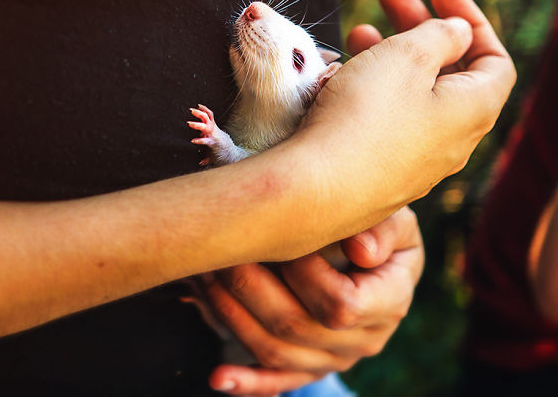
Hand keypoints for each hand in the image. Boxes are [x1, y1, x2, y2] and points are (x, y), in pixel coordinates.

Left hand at [205, 207, 422, 394]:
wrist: (375, 253)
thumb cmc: (377, 226)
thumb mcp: (393, 217)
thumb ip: (384, 229)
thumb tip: (362, 250)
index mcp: (389, 301)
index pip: (343, 304)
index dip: (305, 275)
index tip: (281, 240)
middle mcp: (364, 339)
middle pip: (296, 326)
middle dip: (249, 287)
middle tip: (222, 252)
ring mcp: (335, 358)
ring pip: (276, 350)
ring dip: (233, 317)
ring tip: (205, 279)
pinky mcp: (310, 367)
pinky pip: (277, 380)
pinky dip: (247, 382)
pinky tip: (218, 378)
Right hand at [288, 0, 515, 242]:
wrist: (313, 190)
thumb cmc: (363, 117)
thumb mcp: (405, 56)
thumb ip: (439, 35)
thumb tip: (458, 34)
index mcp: (472, 111)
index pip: (493, 59)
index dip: (472, 19)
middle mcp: (452, 142)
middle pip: (448, 74)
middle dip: (419, 28)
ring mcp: (415, 164)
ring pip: (412, 97)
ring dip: (390, 58)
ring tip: (357, 32)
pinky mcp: (379, 176)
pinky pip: (386, 123)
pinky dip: (372, 91)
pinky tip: (340, 80)